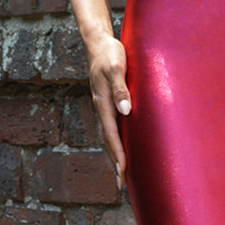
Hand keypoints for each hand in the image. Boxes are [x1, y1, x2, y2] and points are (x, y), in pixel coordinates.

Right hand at [87, 35, 130, 191]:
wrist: (98, 41)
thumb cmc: (109, 52)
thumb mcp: (116, 67)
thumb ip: (120, 89)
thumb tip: (126, 111)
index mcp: (103, 102)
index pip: (112, 134)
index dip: (118, 153)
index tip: (123, 171)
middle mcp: (101, 107)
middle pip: (108, 140)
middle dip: (115, 161)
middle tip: (121, 183)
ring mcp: (103, 105)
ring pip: (109, 135)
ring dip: (114, 154)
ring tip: (121, 172)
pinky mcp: (107, 101)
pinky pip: (112, 126)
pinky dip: (115, 140)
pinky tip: (121, 146)